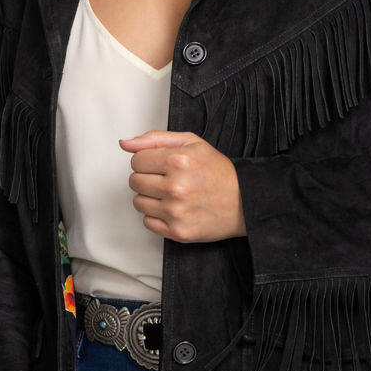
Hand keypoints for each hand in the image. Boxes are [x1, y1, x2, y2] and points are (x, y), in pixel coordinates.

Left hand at [119, 130, 245, 241]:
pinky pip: (148, 222)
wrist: (245, 201)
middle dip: (147, 178)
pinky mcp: (178, 232)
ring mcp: (176, 212)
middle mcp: (175, 187)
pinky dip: (157, 216)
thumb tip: (125, 144)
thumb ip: (155, 139)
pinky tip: (173, 209)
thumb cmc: (219, 171)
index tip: (161, 164)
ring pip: (138, 202)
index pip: (136, 160)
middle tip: (167, 179)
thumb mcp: (191, 143)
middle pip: (134, 181)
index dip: (147, 161)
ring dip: (150, 197)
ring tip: (171, 194)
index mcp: (177, 161)